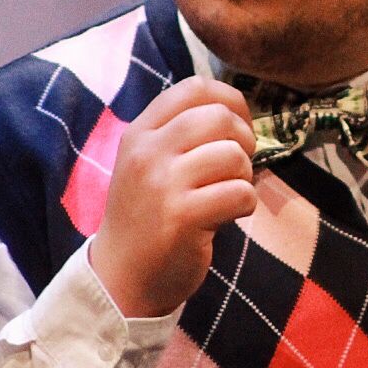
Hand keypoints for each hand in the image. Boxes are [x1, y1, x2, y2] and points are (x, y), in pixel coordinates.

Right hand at [91, 76, 257, 317]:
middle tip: (237, 166)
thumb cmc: (147, 219)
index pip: (194, 88)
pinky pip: (240, 193)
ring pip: (233, 155)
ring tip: (229, 194)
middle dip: (244, 139)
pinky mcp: (182, 217)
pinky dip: (246, 204)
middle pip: (219, 117)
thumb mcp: (149, 166)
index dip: (230, 100)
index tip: (238, 125)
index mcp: (140, 133)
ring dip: (245, 175)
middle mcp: (148, 153)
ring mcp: (163, 184)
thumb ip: (182, 136)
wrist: (121, 278)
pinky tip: (228, 216)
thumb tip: (239, 114)